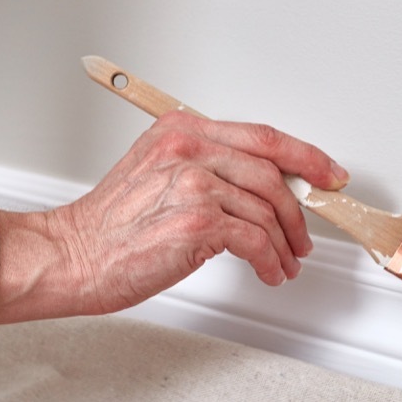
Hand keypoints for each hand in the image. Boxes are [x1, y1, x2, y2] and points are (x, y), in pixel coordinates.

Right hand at [0, 111, 348, 325]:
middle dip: (298, 210)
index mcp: (182, 130)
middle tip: (304, 234)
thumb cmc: (111, 225)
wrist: (73, 256)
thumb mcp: (156, 171)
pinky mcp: (198, 223)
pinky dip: (270, 260)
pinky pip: (256, 240)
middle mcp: (189, 148)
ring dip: (284, 244)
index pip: (262, 136)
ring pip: (267, 210)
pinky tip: (268, 271)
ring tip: (284, 262)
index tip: (328, 173)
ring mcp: (194, 184)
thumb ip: (205, 165)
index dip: (306, 156)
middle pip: (272, 173)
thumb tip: (261, 184)